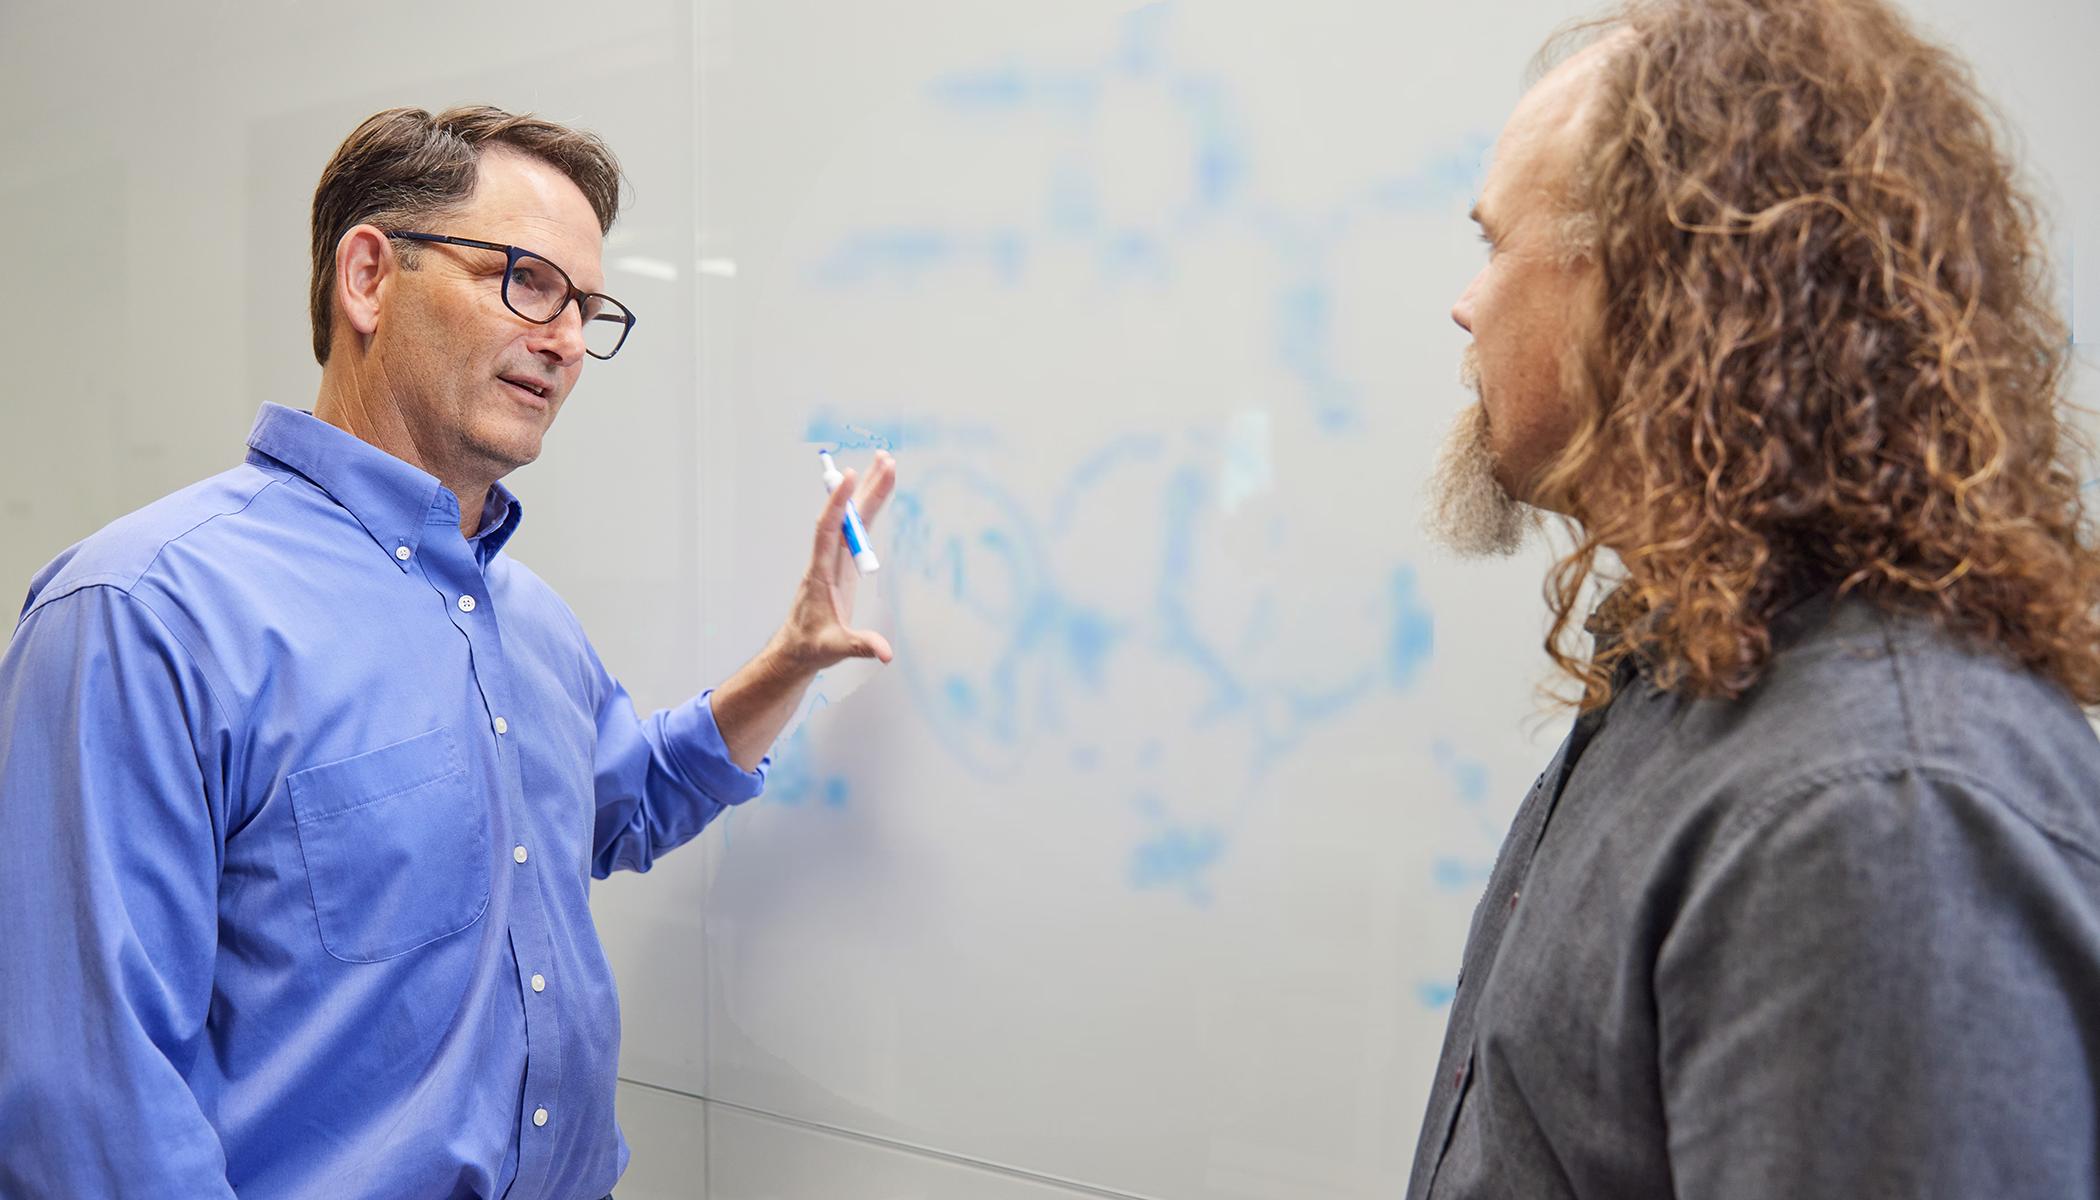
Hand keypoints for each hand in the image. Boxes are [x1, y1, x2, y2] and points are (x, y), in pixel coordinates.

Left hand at [769, 450, 896, 672]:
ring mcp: (836, 559)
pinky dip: (871, 510)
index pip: (827, 530)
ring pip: (854, 519)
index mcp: (819, 573)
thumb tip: (885, 653)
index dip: (838, 504)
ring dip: (870, 492)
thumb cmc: (811, 645)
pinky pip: (859, 530)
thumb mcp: (835, 647)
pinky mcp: (844, 563)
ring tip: (887, 465)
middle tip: (883, 460)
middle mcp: (827, 559)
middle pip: (846, 516)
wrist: (798, 648)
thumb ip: (860, 646)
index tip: (848, 476)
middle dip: (864, 487)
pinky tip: (881, 492)